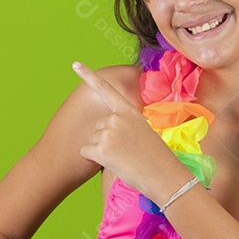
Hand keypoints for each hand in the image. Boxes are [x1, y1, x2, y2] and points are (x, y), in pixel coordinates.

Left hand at [72, 61, 188, 200]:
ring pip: (92, 139)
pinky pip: (86, 152)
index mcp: (128, 110)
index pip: (106, 89)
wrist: (163, 175)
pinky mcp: (101, 150)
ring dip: (102, 150)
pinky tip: (114, 163)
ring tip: (124, 157)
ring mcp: (108, 133)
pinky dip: (94, 159)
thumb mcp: (144, 129)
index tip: (75, 64)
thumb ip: (127, 122)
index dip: (88, 76)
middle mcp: (116, 118)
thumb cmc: (155, 155)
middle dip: (107, 138)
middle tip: (127, 149)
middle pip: (98, 125)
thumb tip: (109, 123)